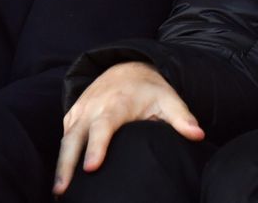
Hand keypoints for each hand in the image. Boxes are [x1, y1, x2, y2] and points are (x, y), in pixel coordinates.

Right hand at [53, 62, 204, 195]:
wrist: (128, 67)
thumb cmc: (150, 89)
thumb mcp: (169, 99)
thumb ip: (182, 118)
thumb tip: (198, 135)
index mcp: (116, 104)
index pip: (103, 127)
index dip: (97, 147)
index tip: (92, 167)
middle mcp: (94, 107)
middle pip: (75, 137)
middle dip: (67, 163)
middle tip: (62, 190)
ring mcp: (81, 111)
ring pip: (66, 139)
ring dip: (60, 165)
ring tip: (59, 191)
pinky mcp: (74, 115)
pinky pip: (64, 135)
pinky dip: (61, 155)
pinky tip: (62, 178)